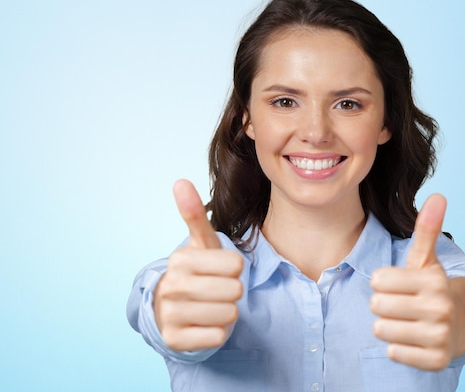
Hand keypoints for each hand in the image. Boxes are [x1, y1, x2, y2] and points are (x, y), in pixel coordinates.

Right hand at [154, 179, 243, 351]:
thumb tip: (181, 181)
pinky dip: (218, 332)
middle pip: (235, 291)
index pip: (237, 265)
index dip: (235, 269)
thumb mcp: (200, 243)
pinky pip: (217, 337)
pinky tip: (205, 324)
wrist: (172, 308)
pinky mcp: (175, 340)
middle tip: (217, 290)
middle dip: (232, 292)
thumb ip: (193, 213)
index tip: (220, 270)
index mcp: (181, 259)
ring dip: (226, 313)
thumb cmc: (197, 271)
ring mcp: (171, 314)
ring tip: (211, 306)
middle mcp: (172, 286)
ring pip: (228, 314)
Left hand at [370, 194, 455, 370]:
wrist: (458, 327)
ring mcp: (440, 336)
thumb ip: (427, 229)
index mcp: (434, 280)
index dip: (382, 282)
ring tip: (407, 322)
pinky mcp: (436, 361)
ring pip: (381, 330)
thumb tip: (438, 195)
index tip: (398, 285)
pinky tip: (413, 339)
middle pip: (377, 305)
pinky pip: (393, 352)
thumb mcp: (426, 260)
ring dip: (388, 326)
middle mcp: (441, 307)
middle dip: (383, 305)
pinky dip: (398, 348)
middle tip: (403, 305)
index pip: (378, 280)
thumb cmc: (430, 290)